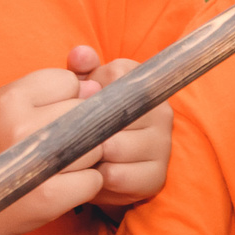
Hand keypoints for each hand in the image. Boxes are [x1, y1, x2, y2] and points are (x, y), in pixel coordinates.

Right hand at [0, 66, 108, 234]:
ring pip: (96, 147)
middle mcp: (20, 126)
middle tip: (53, 148)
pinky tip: (61, 187)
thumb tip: (95, 89)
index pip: (69, 81)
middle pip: (86, 113)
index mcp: (7, 100)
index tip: (49, 118)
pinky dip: (85, 186)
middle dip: (81, 130)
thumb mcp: (7, 111)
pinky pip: (94, 179)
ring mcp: (35, 162)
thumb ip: (49, 92)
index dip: (67, 99)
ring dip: (86, 160)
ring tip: (56, 168)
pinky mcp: (49, 195)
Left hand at [69, 50, 170, 209]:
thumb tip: (80, 55)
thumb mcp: (83, 93)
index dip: (87, 94)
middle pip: (114, 115)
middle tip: (71, 137)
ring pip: (115, 146)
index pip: (114, 78)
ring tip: (81, 156)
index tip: (77, 105)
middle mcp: (161, 111)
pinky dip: (98, 178)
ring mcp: (163, 144)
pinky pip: (118, 176)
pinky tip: (94, 174)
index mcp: (144, 83)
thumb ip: (80, 71)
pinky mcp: (157, 176)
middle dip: (87, 128)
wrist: (100, 168)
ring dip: (91, 154)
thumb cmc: (90, 123)